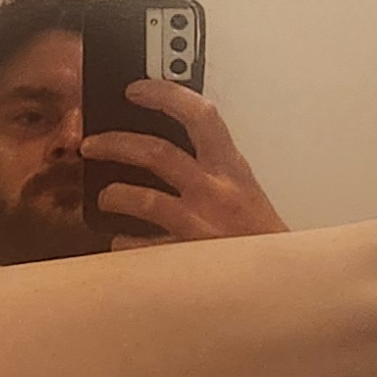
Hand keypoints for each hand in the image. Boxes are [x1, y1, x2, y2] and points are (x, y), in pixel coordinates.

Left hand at [81, 78, 286, 246]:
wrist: (284, 287)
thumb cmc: (261, 239)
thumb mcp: (245, 191)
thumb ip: (214, 169)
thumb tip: (166, 151)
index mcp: (233, 169)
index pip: (201, 115)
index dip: (165, 95)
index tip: (136, 89)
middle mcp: (217, 193)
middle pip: (157, 153)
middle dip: (116, 143)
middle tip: (91, 144)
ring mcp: (201, 227)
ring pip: (145, 198)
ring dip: (114, 194)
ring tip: (105, 196)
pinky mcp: (189, 260)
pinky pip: (142, 248)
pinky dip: (125, 243)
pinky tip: (119, 242)